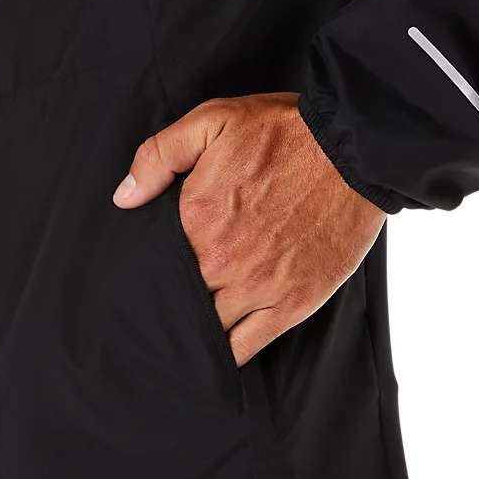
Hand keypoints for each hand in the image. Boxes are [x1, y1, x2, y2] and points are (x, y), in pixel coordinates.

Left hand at [113, 93, 385, 365]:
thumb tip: (124, 198)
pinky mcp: (293, 303)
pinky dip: (228, 357)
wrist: (354, 149)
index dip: (149, 276)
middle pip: (180, 303)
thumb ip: (159, 156)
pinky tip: (217, 356)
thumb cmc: (285, 132)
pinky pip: (247, 348)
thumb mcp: (212, 121)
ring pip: (210, 331)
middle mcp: (220, 261)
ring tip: (186, 338)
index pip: (155, 268)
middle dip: (170, 307)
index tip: (146, 280)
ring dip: (196, 335)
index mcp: (195, 221)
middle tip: (161, 313)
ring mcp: (258, 287)